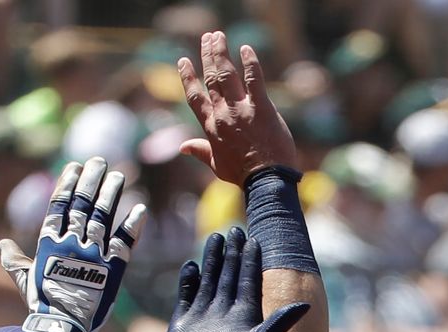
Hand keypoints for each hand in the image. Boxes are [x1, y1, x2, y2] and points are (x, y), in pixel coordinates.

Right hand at [0, 157, 146, 331]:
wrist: (62, 328)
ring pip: (103, 216)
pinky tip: (139, 208)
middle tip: (98, 161)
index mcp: (50, 243)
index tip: (73, 167)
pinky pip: (124, 241)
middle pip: (83, 204)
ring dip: (111, 194)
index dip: (66, 185)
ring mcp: (93, 253)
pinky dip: (132, 225)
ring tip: (118, 175)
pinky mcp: (113, 268)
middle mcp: (72, 242)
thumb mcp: (24, 280)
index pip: (59, 206)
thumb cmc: (41, 305)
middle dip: (90, 180)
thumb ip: (14, 260)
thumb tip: (1, 245)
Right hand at [164, 227, 309, 331]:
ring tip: (214, 239)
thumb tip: (307, 304)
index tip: (253, 237)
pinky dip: (188, 280)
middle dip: (232, 252)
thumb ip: (280, 322)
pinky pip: (186, 294)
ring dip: (211, 260)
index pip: (249, 279)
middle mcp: (225, 311)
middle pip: (229, 274)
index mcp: (244, 313)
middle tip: (234, 229)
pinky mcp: (184, 322)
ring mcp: (203, 315)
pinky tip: (190, 266)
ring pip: (209, 279)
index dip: (251, 259)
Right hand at [176, 32, 296, 183]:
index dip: (187, 77)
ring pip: (226, 74)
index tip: (183, 61)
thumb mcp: (216, 164)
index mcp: (210, 126)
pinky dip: (250, 62)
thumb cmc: (242, 174)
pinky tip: (246, 49)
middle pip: (210, 78)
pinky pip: (254, 79)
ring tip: (218, 36)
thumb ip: (199, 151)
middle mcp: (222, 114)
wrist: (266, 179)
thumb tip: (182, 147)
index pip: (194, 96)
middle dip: (207, 55)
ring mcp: (241, 109)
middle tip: (206, 37)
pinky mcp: (261, 107)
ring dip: (221, 52)